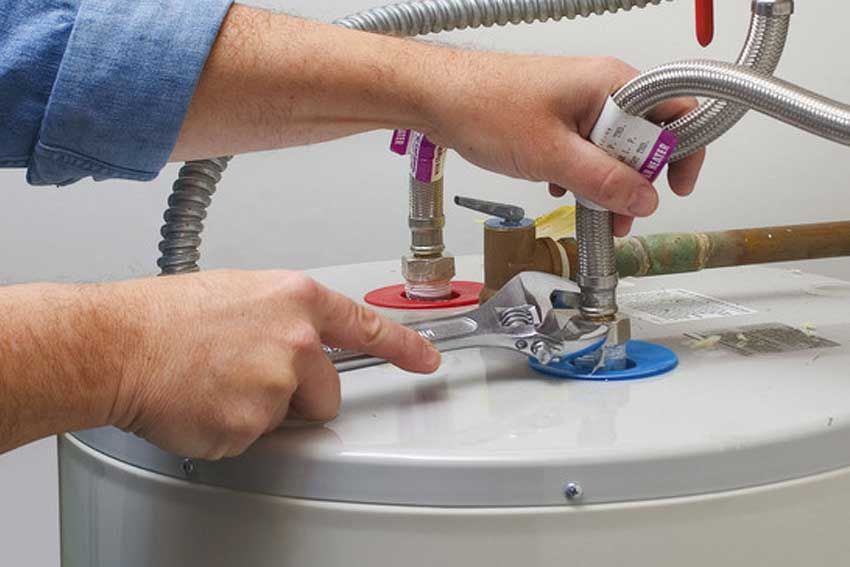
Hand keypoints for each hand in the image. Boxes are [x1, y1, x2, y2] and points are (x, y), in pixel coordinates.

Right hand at [105, 270, 439, 459]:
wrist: (117, 345)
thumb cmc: (165, 317)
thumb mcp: (239, 295)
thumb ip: (282, 320)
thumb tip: (298, 344)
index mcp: (295, 300)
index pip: (366, 326)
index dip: (404, 346)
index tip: (426, 360)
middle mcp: (296, 340)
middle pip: (328, 391)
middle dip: (299, 396)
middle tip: (246, 377)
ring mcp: (277, 384)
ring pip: (290, 418)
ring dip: (262, 412)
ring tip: (218, 383)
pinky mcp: (251, 424)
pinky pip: (255, 439)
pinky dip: (231, 430)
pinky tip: (204, 402)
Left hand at [423, 54, 704, 235]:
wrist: (436, 98)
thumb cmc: (487, 109)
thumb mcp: (552, 155)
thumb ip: (603, 180)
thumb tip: (646, 199)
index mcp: (611, 84)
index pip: (675, 111)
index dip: (683, 151)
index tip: (674, 189)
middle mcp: (600, 89)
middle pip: (644, 136)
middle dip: (638, 180)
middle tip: (623, 215)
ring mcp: (577, 103)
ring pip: (611, 148)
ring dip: (606, 184)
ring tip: (594, 215)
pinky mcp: (555, 119)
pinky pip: (584, 150)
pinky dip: (579, 174)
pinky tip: (558, 191)